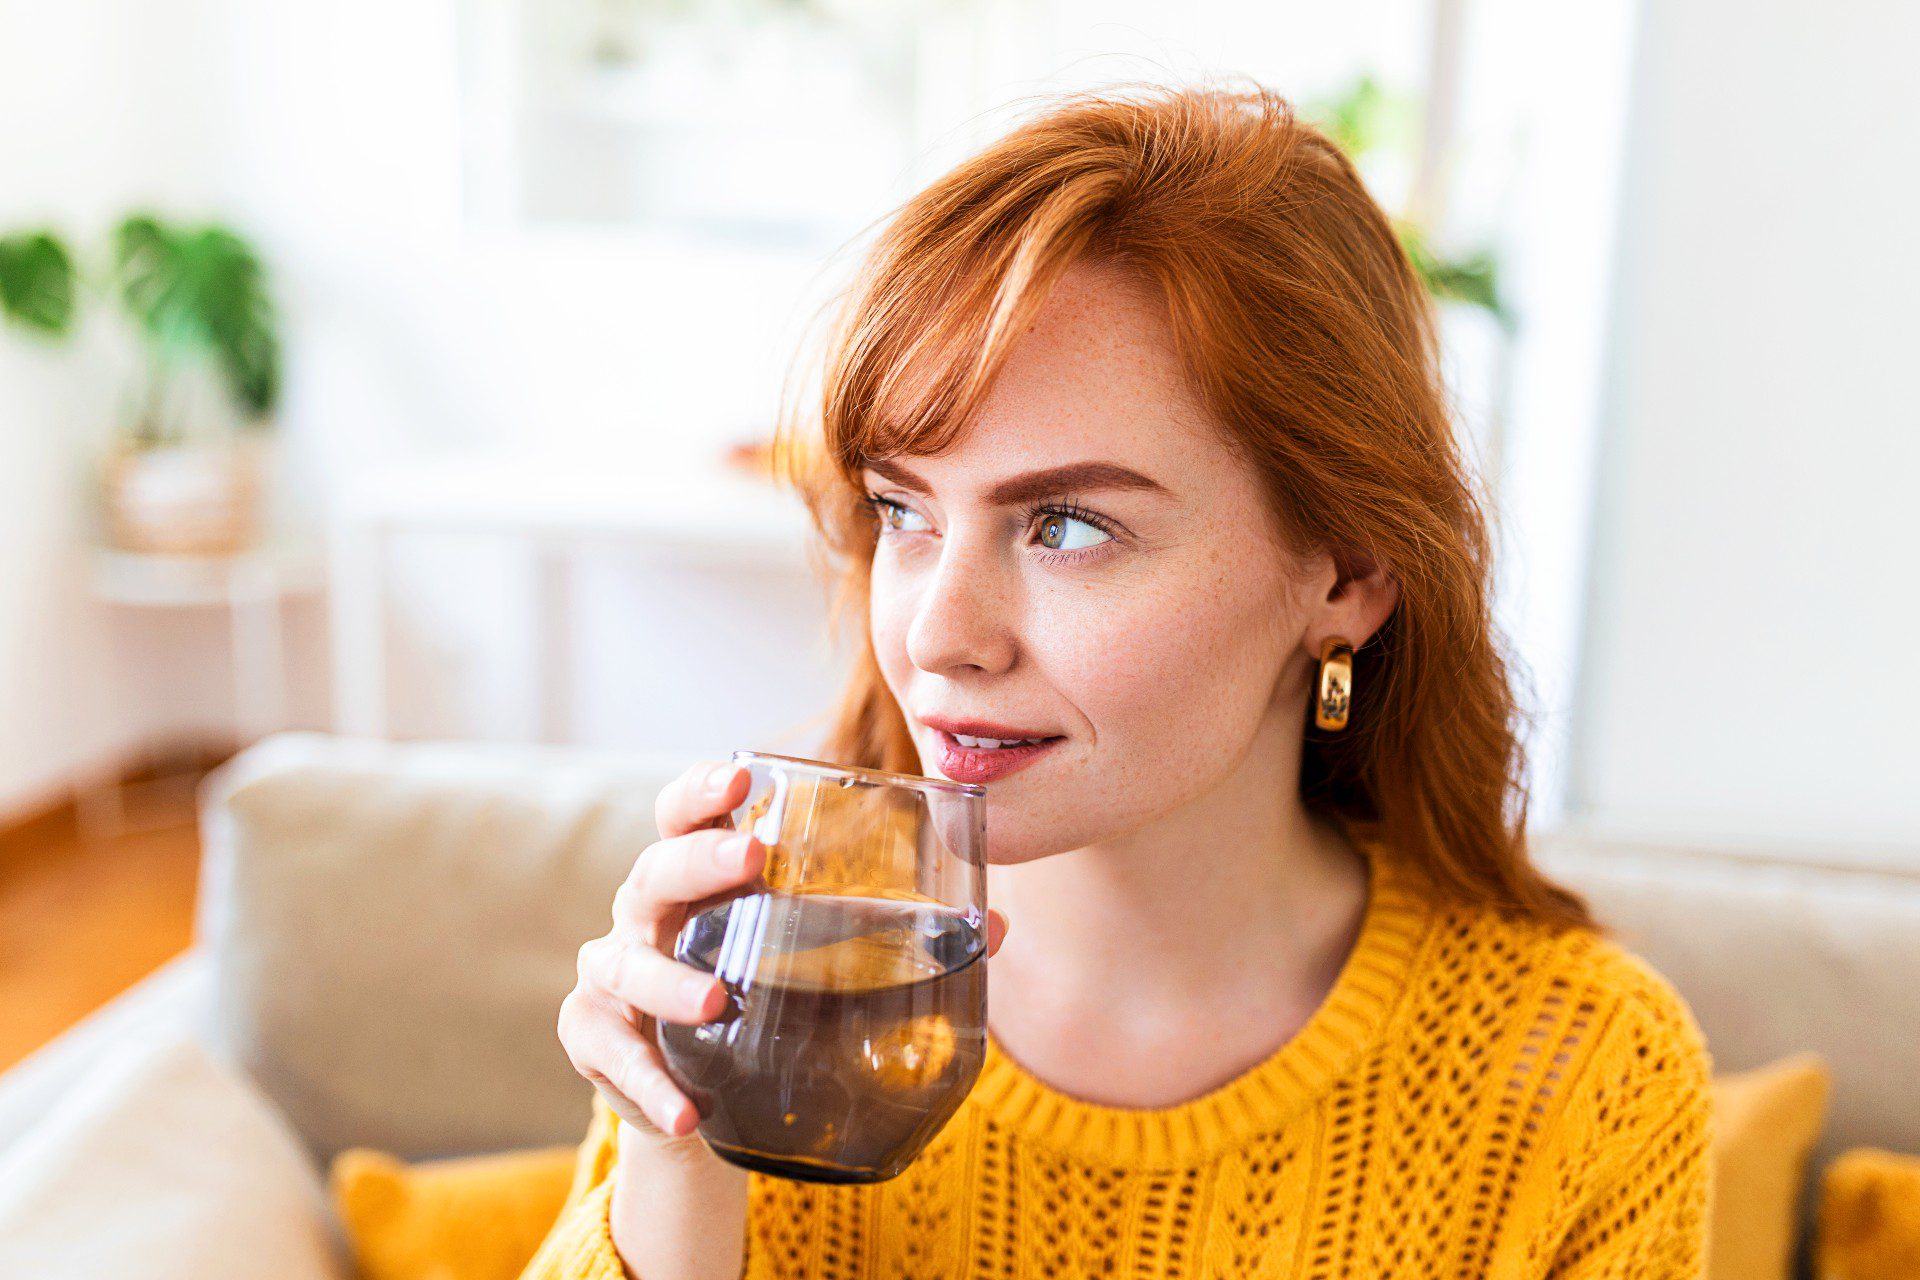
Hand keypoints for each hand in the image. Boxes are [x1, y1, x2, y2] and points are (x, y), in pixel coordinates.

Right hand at [558, 759, 1007, 1279]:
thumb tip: (996, 928)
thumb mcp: (821, 962)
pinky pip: (612, 1055)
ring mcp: (612, 976)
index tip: (742, 775)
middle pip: (656, 871)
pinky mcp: (594, 1041)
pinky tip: (684, 1110)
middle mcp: (647, 915)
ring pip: (627, 965)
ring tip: (718, 999)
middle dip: (700, 859)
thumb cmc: (765, 999)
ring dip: (671, 981)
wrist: (694, 1092)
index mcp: (699, 880)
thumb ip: (895, 940)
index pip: (685, 816)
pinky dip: (646, 1083)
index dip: (704, 790)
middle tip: (753, 856)